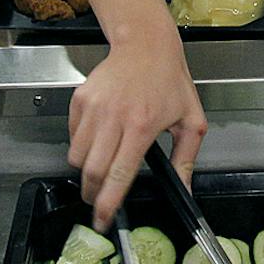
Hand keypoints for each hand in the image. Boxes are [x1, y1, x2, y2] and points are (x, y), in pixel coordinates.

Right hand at [69, 22, 207, 228]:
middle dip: (91, 194)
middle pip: (91, 171)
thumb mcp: (191, 120)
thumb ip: (186, 159)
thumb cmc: (170, 80)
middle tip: (97, 201)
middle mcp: (114, 117)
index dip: (107, 202)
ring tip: (100, 167)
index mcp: (141, 126)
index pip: (119, 174)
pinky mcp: (80, 99)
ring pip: (77, 156)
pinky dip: (81, 146)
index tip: (102, 219)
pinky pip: (72, 135)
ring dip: (86, 171)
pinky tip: (99, 140)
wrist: (145, 44)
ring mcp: (94, 107)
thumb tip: (184, 189)